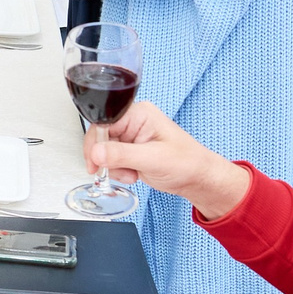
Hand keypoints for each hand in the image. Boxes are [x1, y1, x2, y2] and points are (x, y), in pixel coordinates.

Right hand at [94, 100, 252, 220]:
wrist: (197, 179)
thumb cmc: (187, 163)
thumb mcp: (152, 159)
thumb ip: (121, 155)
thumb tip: (95, 153)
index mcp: (138, 114)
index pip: (103, 123)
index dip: (95, 143)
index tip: (94, 162)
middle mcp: (132, 122)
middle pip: (100, 138)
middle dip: (106, 159)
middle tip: (119, 170)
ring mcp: (130, 137)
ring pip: (103, 151)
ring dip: (113, 168)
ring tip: (132, 173)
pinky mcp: (129, 151)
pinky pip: (111, 160)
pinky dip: (118, 171)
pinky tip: (132, 174)